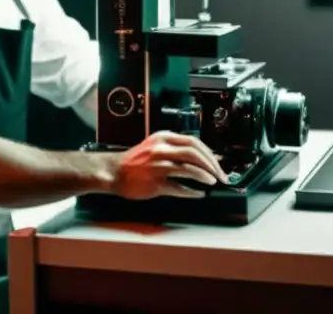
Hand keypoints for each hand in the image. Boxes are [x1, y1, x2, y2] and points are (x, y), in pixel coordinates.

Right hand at [110, 131, 227, 199]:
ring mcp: (157, 166)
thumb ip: (177, 149)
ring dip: (204, 175)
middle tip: (220, 174)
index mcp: (164, 138)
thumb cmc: (136, 161)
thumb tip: (205, 156)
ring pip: (188, 168)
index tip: (218, 162)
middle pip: (194, 153)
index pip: (194, 142)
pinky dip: (191, 191)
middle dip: (211, 164)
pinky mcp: (154, 183)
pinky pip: (178, 187)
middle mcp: (161, 149)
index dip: (209, 153)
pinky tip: (198, 193)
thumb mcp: (156, 146)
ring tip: (212, 181)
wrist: (113, 171)